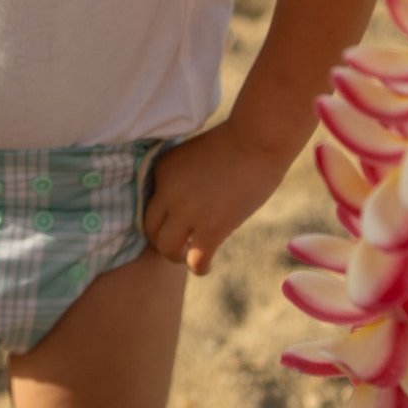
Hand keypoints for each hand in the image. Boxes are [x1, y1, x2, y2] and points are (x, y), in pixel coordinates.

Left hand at [143, 120, 289, 275]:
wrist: (257, 140)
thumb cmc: (233, 144)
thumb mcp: (192, 156)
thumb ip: (181, 180)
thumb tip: (184, 212)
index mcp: (162, 169)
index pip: (150, 204)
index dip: (164, 217)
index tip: (179, 221)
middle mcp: (168, 191)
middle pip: (150, 229)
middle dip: (163, 239)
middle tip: (180, 243)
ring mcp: (187, 211)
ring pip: (166, 249)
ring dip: (176, 256)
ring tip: (191, 254)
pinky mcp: (211, 228)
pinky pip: (194, 261)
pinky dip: (199, 267)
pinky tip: (206, 264)